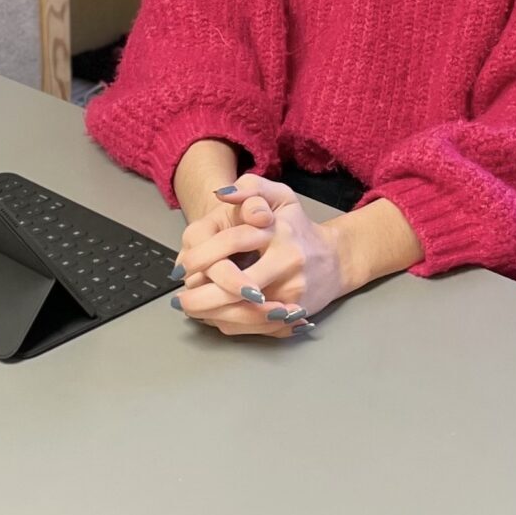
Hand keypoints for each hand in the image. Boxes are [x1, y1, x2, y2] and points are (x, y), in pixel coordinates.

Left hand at [171, 175, 345, 339]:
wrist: (336, 259)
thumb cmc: (299, 227)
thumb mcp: (281, 196)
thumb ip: (251, 187)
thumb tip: (221, 193)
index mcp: (280, 232)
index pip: (233, 242)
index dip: (202, 256)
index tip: (182, 267)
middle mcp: (289, 263)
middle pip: (236, 287)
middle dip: (202, 297)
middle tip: (180, 299)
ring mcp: (293, 293)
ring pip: (244, 313)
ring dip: (212, 316)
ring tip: (191, 310)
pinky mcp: (294, 315)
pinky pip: (255, 326)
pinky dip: (230, 324)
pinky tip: (214, 317)